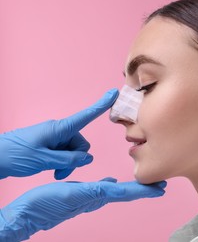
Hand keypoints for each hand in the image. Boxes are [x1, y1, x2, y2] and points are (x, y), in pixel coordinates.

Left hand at [0, 89, 118, 179]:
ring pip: (74, 152)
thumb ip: (69, 159)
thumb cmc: (14, 156)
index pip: (85, 116)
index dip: (100, 106)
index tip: (113, 93)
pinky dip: (62, 164)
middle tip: (60, 172)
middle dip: (76, 159)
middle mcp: (59, 131)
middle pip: (81, 144)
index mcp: (58, 129)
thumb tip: (88, 158)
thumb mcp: (43, 160)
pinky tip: (53, 171)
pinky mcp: (49, 146)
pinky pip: (64, 154)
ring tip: (55, 173)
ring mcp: (54, 139)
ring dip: (68, 164)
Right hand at [0, 178, 166, 240]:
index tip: (161, 188)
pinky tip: (113, 182)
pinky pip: (103, 189)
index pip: (127, 193)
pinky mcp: (80, 196)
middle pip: (126, 193)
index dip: (145, 190)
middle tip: (160, 185)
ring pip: (117, 191)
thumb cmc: (45, 205)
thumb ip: (94, 191)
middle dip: (144, 189)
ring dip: (132, 187)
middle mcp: (96, 198)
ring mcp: (89, 198)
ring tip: (144, 182)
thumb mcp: (71, 193)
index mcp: (97, 197)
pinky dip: (113, 185)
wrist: (26, 215)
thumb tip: (117, 186)